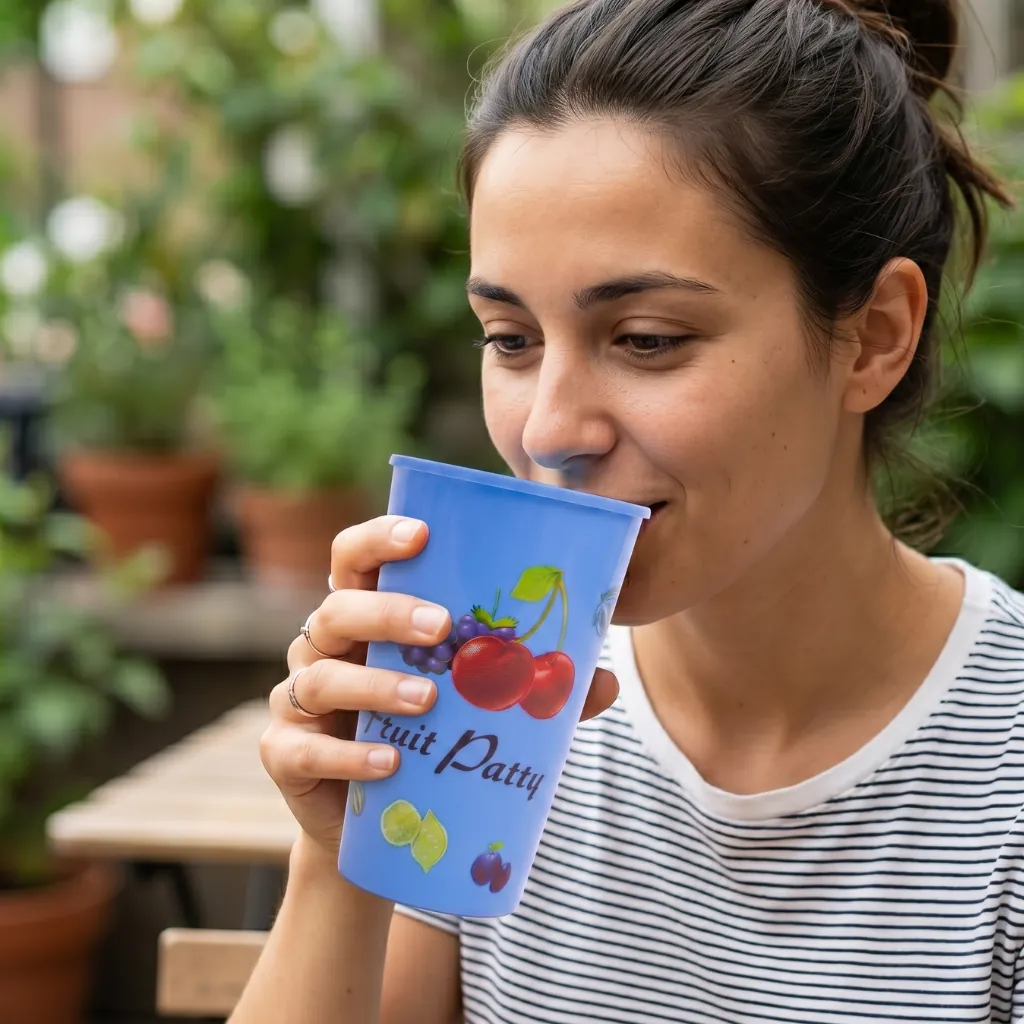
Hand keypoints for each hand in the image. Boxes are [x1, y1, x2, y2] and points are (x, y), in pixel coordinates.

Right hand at [260, 515, 619, 862]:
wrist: (384, 828)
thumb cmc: (432, 743)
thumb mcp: (481, 709)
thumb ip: (533, 691)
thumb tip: (606, 680)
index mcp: (368, 621)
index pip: (355, 560)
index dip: (378, 538)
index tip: (421, 532)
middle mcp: (325, 649)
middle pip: (335, 609)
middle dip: (386, 611)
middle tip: (440, 625)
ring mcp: (299, 702)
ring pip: (318, 675)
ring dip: (374, 684)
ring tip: (427, 700)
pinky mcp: (285, 755)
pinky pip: (302, 748)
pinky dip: (346, 755)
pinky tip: (389, 764)